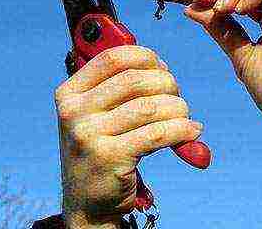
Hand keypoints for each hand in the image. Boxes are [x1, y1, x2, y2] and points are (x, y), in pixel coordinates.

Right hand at [55, 45, 202, 227]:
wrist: (88, 204)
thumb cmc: (101, 151)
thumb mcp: (95, 115)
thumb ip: (116, 88)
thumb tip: (160, 66)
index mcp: (69, 93)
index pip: (112, 58)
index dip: (145, 57)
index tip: (162, 68)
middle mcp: (73, 111)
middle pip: (134, 80)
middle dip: (167, 83)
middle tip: (177, 97)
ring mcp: (88, 135)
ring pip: (149, 107)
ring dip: (178, 108)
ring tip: (185, 117)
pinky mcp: (109, 158)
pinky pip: (158, 133)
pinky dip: (182, 129)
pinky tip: (192, 132)